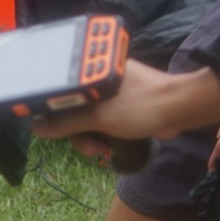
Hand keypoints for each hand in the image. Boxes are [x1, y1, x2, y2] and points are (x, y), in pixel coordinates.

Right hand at [34, 62, 200, 157]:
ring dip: (91, 135)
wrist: (182, 108)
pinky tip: (109, 145)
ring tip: (100, 151)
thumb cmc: (141, 105)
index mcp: (90, 69)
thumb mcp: (99, 116)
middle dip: (78, 131)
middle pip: (73, 105)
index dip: (55, 112)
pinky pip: (104, 117)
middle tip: (89, 148)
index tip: (59, 132)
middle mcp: (98, 75)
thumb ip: (67, 122)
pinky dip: (104, 131)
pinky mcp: (125, 101)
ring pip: (89, 114)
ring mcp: (113, 89)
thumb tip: (37, 126)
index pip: (59, 90)